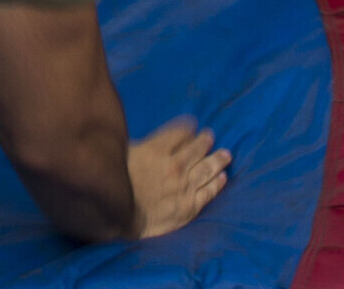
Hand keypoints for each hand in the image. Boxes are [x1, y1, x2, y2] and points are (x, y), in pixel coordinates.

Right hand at [127, 118, 229, 237]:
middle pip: (196, 149)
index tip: (191, 125)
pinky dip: (217, 184)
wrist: (121, 218)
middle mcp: (173, 166)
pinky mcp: (189, 207)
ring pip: (206, 169)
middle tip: (210, 135)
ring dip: (217, 160)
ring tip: (226, 154)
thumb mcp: (121, 153)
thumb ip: (137, 144)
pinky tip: (223, 177)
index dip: (186, 128)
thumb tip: (145, 137)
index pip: (179, 133)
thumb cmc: (116, 183)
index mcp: (155, 150)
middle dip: (205, 140)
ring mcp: (183, 187)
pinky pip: (207, 193)